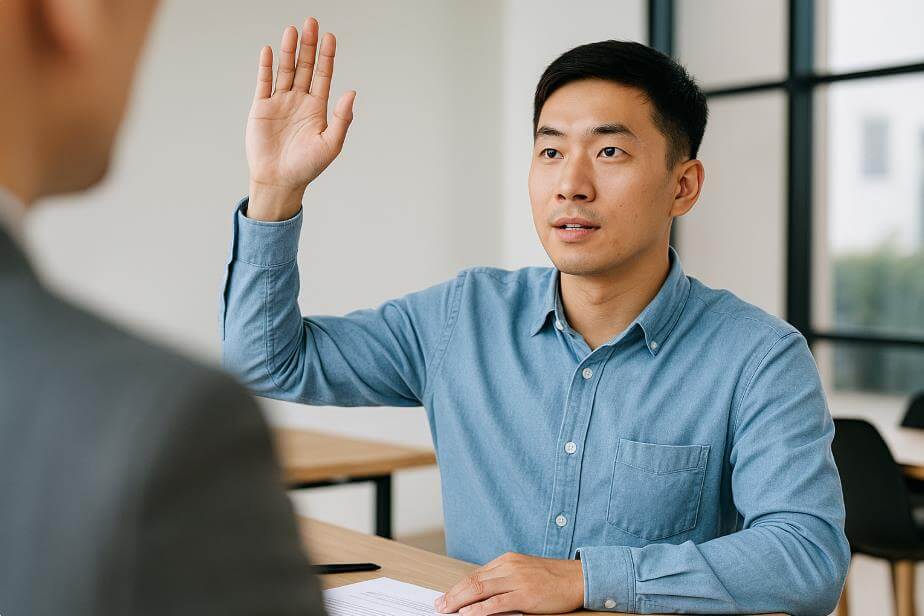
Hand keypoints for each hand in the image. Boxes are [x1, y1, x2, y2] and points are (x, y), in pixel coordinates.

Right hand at [245, 17, 355, 220]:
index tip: (330, 37)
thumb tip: (351, 92)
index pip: (323, 75)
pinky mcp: (261, 108)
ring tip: (292, 30)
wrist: (279, 180)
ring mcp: (280, 102)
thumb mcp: (331, 144)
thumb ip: (342, 118)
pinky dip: (267, 67)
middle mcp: (299, 101)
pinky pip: (264, 82)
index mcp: (317, 108)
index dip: (326, 56)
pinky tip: (270, 51)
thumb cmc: (307, 166)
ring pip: (285, 70)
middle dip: (308, 46)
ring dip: (288, 50)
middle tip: (311, 23)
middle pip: (304, 66)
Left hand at [434, 553, 583, 615]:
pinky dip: (478, 609)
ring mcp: (517, 580)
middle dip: (453, 594)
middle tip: (439, 605)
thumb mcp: (525, 571)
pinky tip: (467, 614)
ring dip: (459, 601)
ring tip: (447, 610)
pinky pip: (496, 603)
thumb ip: (505, 579)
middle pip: (473, 581)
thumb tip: (484, 594)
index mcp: (507, 560)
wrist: (578, 578)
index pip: (476, 574)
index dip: (458, 587)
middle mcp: (509, 567)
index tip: (446, 597)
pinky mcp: (525, 595)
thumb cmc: (553, 577)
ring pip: (480, 590)